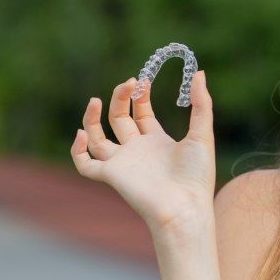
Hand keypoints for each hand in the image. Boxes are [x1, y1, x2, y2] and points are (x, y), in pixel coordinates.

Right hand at [70, 70, 215, 235]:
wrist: (185, 206)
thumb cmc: (197, 175)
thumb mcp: (202, 133)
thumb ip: (202, 104)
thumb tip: (200, 72)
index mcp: (157, 141)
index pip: (141, 112)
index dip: (139, 95)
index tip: (142, 80)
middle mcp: (137, 150)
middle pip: (119, 119)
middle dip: (121, 98)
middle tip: (129, 83)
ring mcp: (122, 163)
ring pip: (97, 138)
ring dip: (91, 118)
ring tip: (94, 100)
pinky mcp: (111, 176)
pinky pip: (85, 164)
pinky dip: (77, 150)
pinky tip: (82, 133)